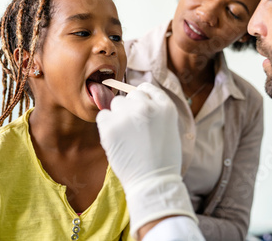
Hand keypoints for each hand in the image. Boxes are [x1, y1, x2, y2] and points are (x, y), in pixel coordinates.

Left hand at [97, 83, 196, 236]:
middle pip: (131, 96)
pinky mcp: (110, 127)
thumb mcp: (169, 127)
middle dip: (131, 108)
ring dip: (118, 115)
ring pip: (116, 104)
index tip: (140, 110)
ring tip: (126, 135)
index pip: (147, 89)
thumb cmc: (163, 159)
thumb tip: (136, 98)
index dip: (142, 98)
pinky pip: (103, 116)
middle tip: (134, 128)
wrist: (153, 182)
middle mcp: (146, 106)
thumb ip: (156, 111)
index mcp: (165, 106)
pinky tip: (115, 138)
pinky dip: (106, 125)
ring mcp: (127, 115)